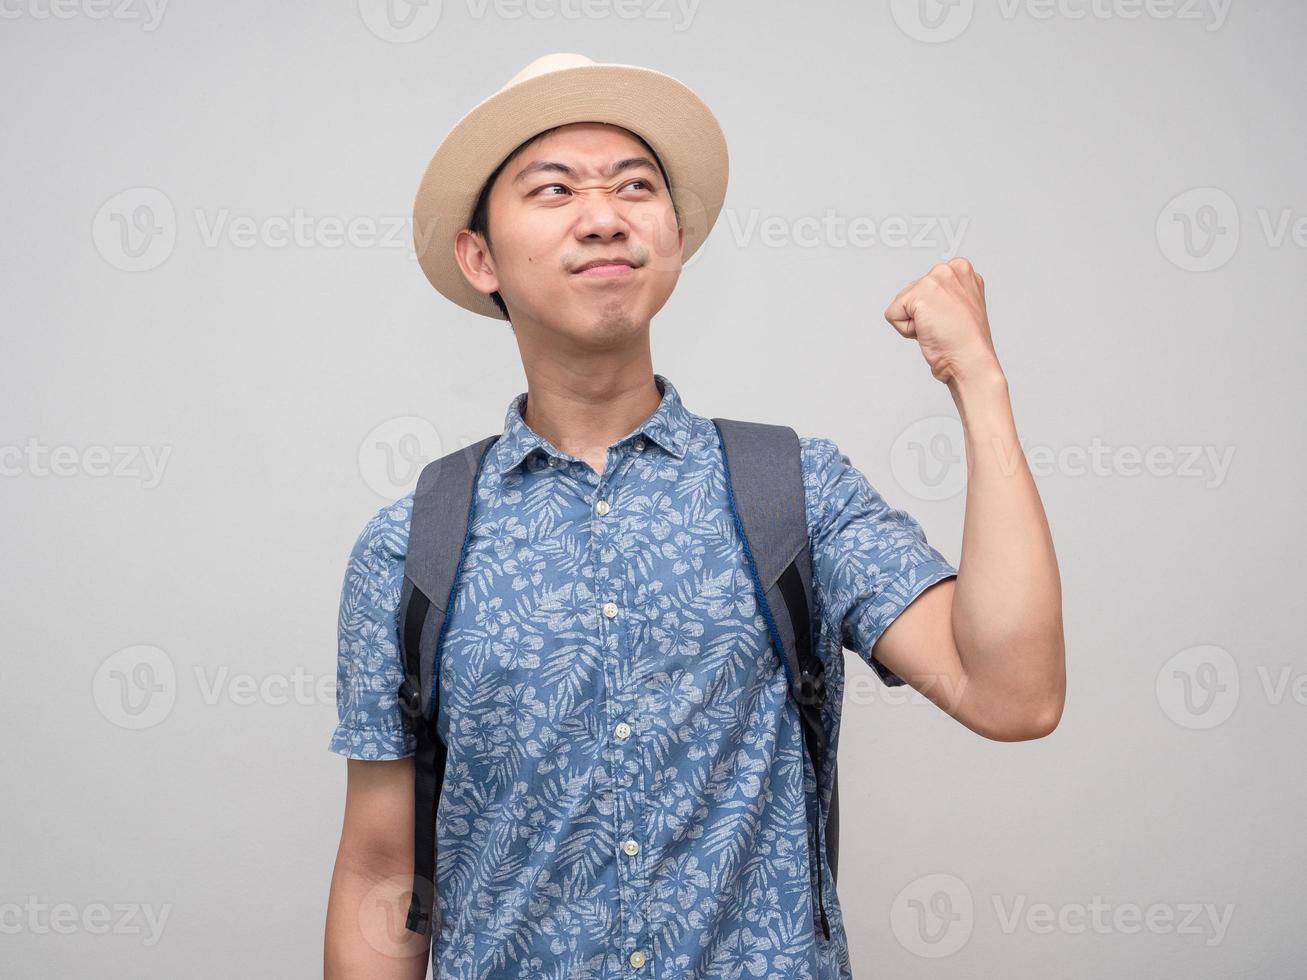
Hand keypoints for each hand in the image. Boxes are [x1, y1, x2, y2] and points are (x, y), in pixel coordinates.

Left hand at [884, 257, 1000, 386]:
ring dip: (914, 322)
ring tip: (938, 330)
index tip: (951, 319)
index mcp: (962, 270)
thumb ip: (945, 295)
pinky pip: (892, 315)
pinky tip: (928, 332)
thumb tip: (930, 299)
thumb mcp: (961, 307)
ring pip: (901, 303)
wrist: (971, 360)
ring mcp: (935, 279)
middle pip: (911, 293)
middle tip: (944, 327)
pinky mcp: (919, 294)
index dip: (932, 310)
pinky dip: (905, 330)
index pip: (924, 287)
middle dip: (921, 314)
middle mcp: (949, 270)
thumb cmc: (967, 343)